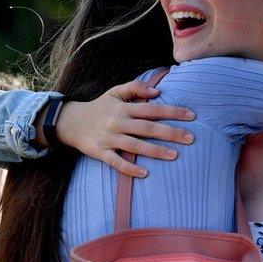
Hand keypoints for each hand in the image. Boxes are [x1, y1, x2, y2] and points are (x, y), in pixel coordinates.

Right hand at [55, 80, 194, 176]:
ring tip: (174, 155)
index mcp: (123, 108)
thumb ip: (135, 88)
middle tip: (191, 139)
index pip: (152, 109)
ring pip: (135, 146)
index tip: (191, 116)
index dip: (172, 112)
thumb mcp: (114, 92)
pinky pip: (116, 162)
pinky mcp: (100, 152)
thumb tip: (157, 92)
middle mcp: (118, 123)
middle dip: (170, 133)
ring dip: (155, 151)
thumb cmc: (98, 107)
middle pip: (148, 128)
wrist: (70, 121)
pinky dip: (129, 168)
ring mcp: (109, 138)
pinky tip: (145, 173)